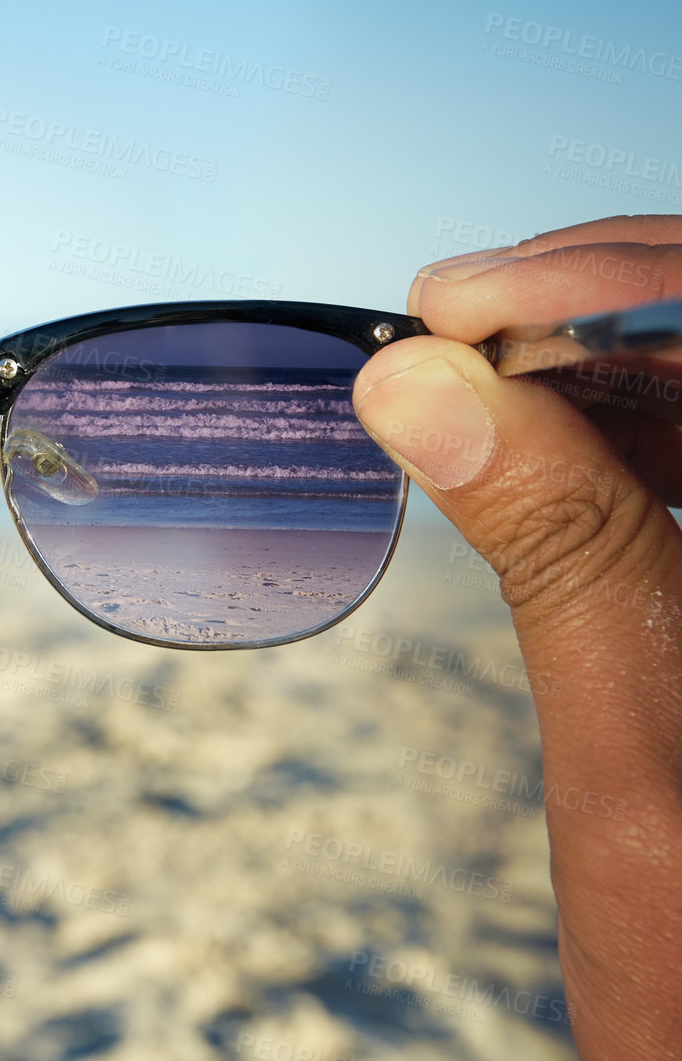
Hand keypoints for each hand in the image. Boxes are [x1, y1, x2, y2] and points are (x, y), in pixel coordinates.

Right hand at [352, 214, 681, 1060]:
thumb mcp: (637, 772)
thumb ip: (556, 552)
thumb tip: (422, 384)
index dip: (626, 288)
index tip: (465, 303)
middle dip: (606, 302)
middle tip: (446, 321)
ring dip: (605, 354)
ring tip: (463, 367)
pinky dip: (624, 422)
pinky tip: (529, 431)